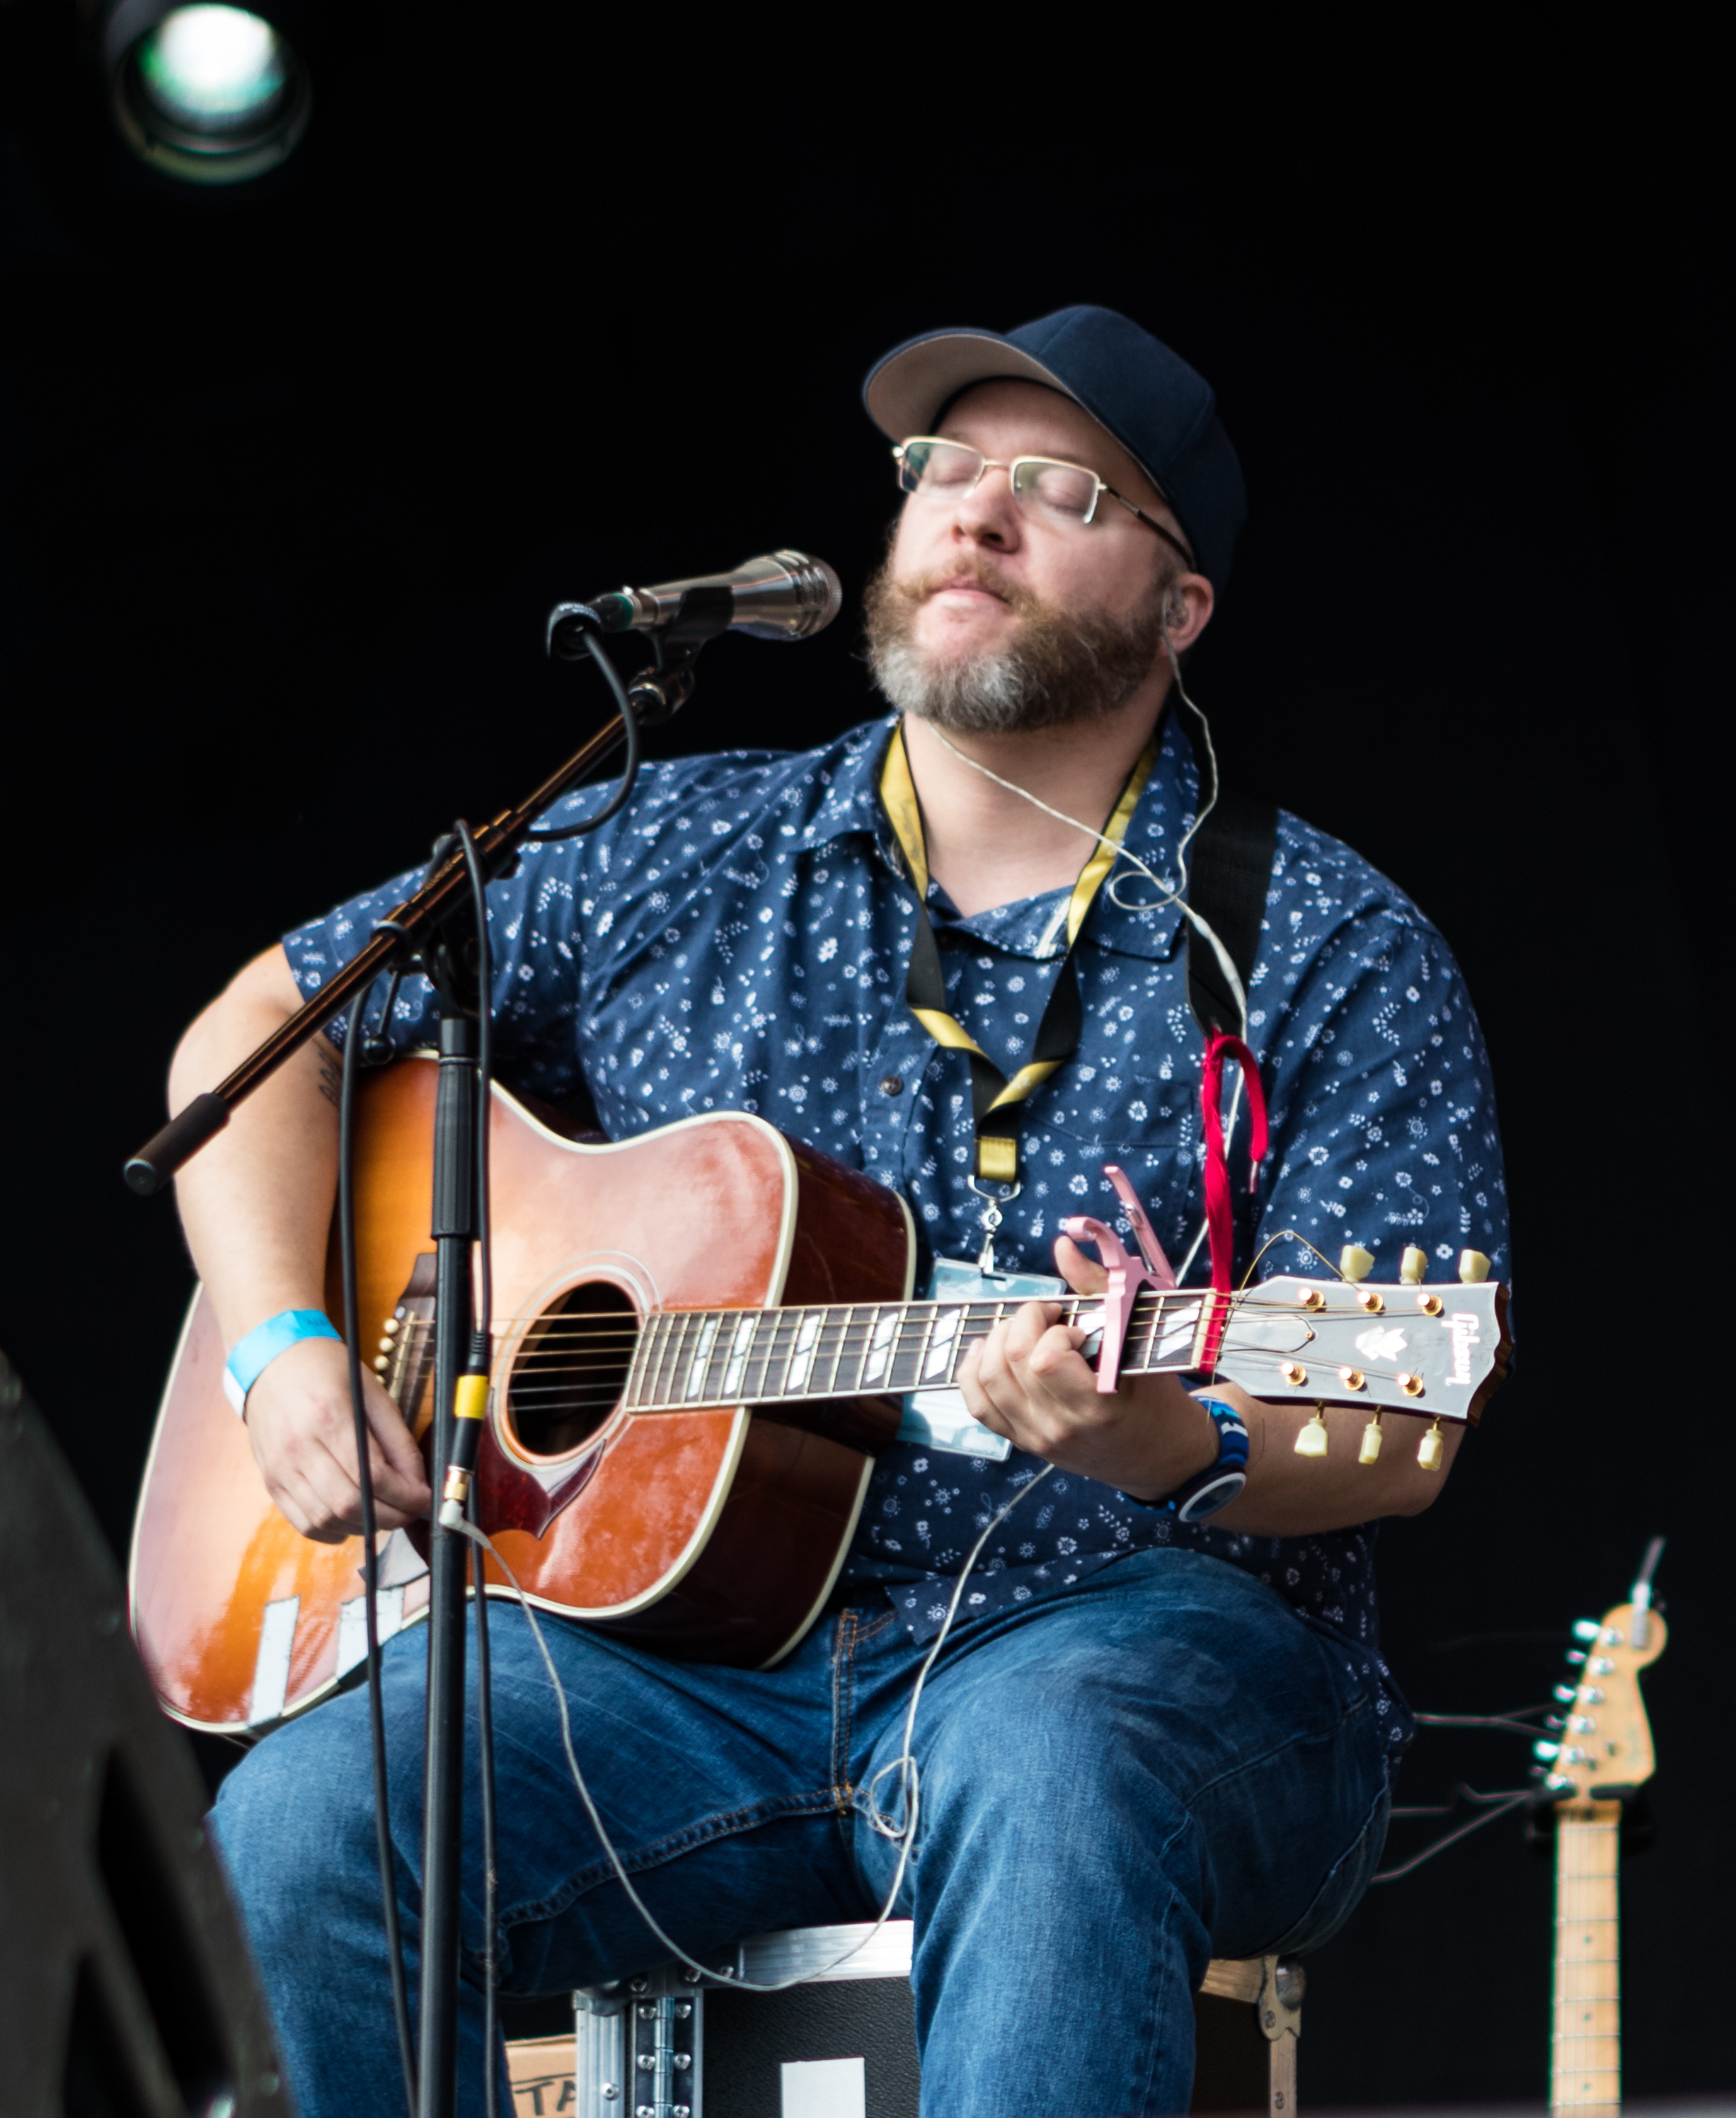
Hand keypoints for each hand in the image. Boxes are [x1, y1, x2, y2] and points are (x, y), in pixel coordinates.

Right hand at [242, 1335, 431, 1542]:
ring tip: (385, 1514)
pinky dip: (333, 1531)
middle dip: (390, 1517)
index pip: (373, 1476)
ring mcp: (281, 1468)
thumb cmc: (326, 1373)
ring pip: (326, 1519)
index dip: (405, 1496)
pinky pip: (304, 1523)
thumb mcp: (373, 1393)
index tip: (424, 1499)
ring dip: (364, 1527)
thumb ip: (397, 1440)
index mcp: (330, 1418)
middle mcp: (300, 1447)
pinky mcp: (271, 1482)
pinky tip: (352, 1520)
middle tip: (410, 1512)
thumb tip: (417, 1483)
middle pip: (349, 1504)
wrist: (273, 1364)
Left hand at [954, 1235, 1219, 1499]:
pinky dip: (975, 1369)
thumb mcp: (1138, 1338)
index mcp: (1096, 1407)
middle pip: (1010, 1364)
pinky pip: (978, 1405)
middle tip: (1048, 1318)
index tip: (1074, 1326)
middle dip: (1023, 1323)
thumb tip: (1063, 1245)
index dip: (1052, 1330)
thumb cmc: (1154, 1394)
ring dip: (999, 1340)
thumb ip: (1098, 1287)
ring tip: (1026, 1332)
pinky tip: (991, 1349)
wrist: (1158, 1453)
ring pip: (987, 1380)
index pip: (1044, 1360)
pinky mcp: (1021, 1441)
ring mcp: (1035, 1438)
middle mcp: (1059, 1428)